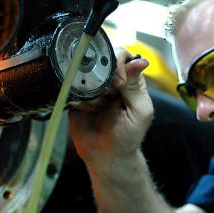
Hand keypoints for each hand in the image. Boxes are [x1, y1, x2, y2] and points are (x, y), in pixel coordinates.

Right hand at [69, 48, 153, 167]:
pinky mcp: (76, 97)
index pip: (122, 56)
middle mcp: (110, 80)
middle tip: (106, 94)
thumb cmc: (128, 135)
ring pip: (85, 72)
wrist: (106, 156)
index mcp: (129, 79)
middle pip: (101, 60)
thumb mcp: (140, 111)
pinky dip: (79, 98)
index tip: (118, 81)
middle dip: (102, 75)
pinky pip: (72, 87)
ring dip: (91, 89)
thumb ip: (136, 86)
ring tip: (96, 106)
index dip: (118, 62)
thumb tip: (141, 61)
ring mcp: (92, 87)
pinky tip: (87, 110)